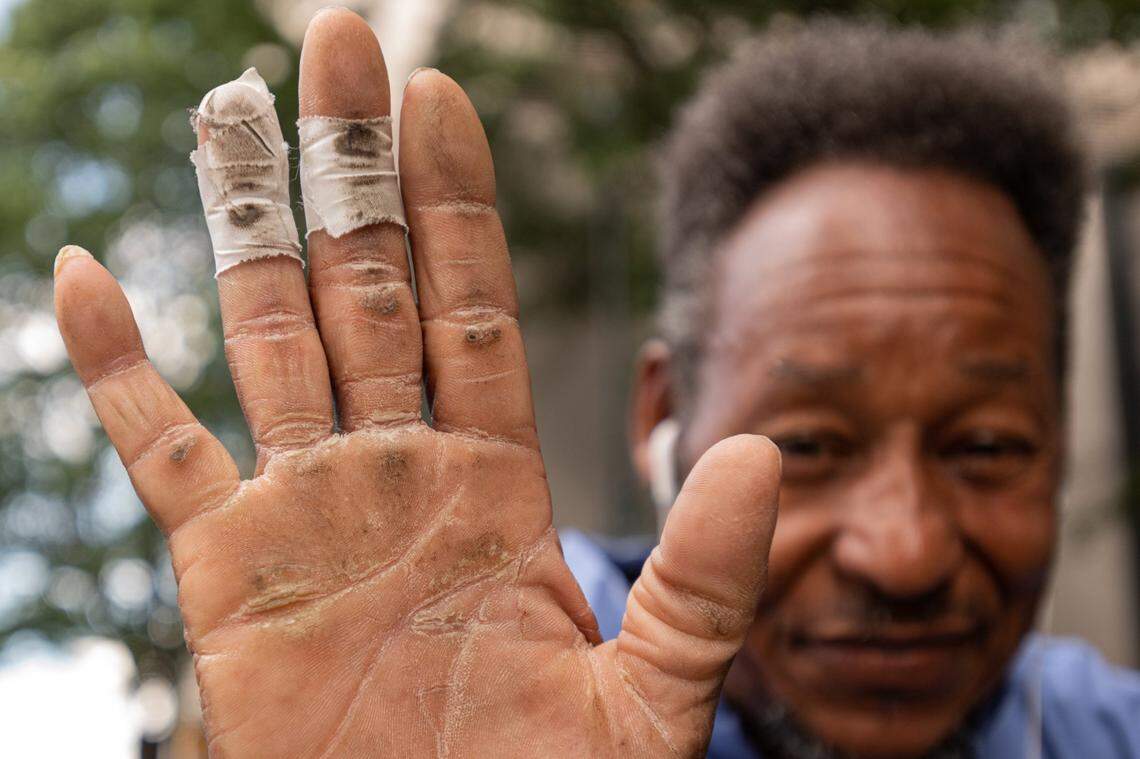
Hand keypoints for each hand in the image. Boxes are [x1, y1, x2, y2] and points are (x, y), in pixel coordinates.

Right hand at [53, 9, 778, 756]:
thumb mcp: (657, 692)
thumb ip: (706, 573)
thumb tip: (766, 450)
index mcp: (496, 483)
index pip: (474, 306)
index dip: (457, 202)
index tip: (438, 99)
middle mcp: (399, 472)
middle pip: (373, 286)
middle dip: (356, 167)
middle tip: (340, 45)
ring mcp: (308, 512)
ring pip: (271, 337)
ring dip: (249, 226)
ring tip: (229, 113)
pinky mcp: (227, 576)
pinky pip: (159, 452)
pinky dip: (118, 370)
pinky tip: (85, 279)